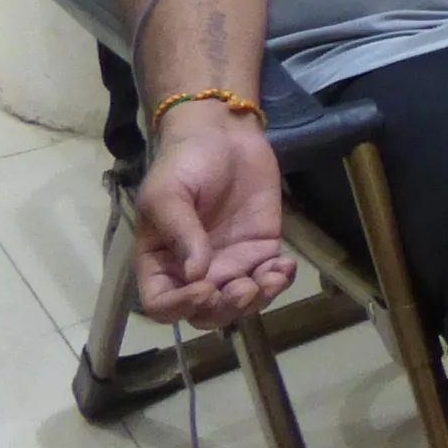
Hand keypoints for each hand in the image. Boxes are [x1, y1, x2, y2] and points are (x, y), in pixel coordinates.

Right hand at [133, 104, 294, 330]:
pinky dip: (279, 280)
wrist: (224, 133)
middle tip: (243, 288)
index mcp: (161, 262)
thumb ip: (181, 233)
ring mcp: (229, 263)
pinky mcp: (260, 250)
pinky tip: (285, 266)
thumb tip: (196, 275)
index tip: (204, 289)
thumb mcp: (169, 193)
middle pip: (205, 313)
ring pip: (240, 303)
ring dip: (257, 300)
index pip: (162, 304)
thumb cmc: (186, 162)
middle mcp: (193, 272)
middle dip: (225, 309)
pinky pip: (269, 278)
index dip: (180, 307)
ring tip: (271, 276)